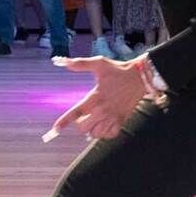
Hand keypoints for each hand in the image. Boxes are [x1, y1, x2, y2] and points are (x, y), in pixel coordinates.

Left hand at [46, 55, 160, 141]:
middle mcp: (103, 109)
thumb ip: (80, 64)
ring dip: (92, 129)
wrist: (140, 77)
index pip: (76, 112)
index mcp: (95, 97)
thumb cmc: (118, 69)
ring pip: (96, 134)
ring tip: (93, 120)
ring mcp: (113, 116)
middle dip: (80, 123)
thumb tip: (62, 62)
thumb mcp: (99, 63)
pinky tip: (104, 124)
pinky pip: (110, 135)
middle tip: (84, 116)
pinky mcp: (122, 120)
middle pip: (83, 128)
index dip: (64, 121)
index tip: (55, 129)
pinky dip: (105, 133)